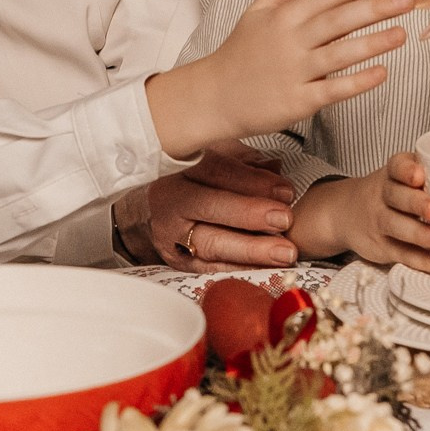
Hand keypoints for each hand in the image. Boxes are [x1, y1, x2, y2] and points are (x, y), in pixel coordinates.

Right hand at [133, 145, 297, 271]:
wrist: (144, 215)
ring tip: (284, 253)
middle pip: (209, 206)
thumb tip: (276, 168)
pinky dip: (241, 269)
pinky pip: (210, 269)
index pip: (216, 172)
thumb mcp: (208, 161)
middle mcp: (171, 202)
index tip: (285, 190)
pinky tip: (267, 269)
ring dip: (251, 250)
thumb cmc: (184, 184)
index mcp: (179, 169)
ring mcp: (172, 236)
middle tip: (284, 219)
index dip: (252, 181)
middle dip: (250, 214)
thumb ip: (243, 164)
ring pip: (210, 243)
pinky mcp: (178, 263)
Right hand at [147, 0, 413, 157]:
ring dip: (372, 43)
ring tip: (401, 33)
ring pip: (339, 53)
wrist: (213, 95)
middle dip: (376, 6)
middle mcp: (290, 39)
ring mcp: (294, 71)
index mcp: (285, 14)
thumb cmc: (242, 50)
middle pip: (339, 18)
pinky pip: (332, 90)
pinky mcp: (297, 101)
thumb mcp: (261, 7)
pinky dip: (357, 82)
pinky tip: (382, 73)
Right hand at [290, 153, 429, 274]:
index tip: (419, 176)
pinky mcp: (383, 247)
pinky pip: (403, 254)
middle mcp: (383, 195)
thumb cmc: (391, 191)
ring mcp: (380, 222)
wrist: (346, 213)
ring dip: (421, 235)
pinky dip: (425, 261)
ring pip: (398, 227)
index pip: (396, 167)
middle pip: (396, 197)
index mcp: (391, 173)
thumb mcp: (400, 175)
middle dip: (416, 203)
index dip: (407, 170)